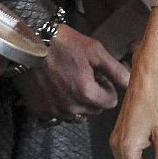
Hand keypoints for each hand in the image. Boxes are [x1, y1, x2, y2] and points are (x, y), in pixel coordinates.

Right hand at [15, 25, 129, 120]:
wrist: (26, 43)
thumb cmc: (62, 43)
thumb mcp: (95, 50)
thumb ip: (116, 70)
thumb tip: (131, 83)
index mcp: (86, 93)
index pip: (110, 102)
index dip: (108, 88)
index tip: (100, 76)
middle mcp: (70, 108)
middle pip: (94, 110)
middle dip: (94, 95)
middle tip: (85, 75)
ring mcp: (53, 111)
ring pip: (76, 114)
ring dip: (78, 101)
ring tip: (69, 80)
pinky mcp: (39, 111)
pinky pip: (57, 115)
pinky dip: (60, 104)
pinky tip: (55, 87)